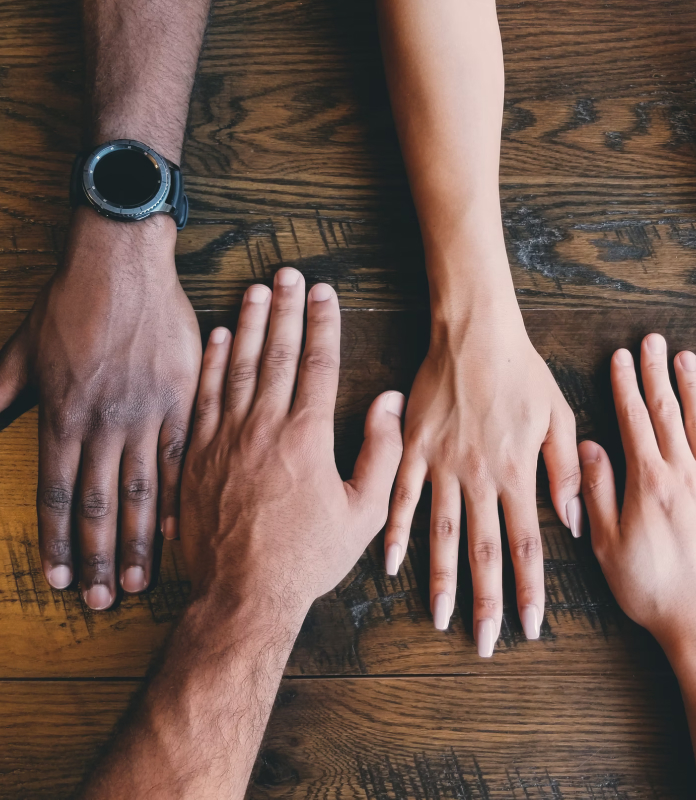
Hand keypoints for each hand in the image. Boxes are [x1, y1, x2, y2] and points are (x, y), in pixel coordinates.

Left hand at [0, 208, 201, 607]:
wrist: (123, 265)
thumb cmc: (71, 304)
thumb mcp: (21, 349)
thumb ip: (0, 394)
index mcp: (62, 414)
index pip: (59, 494)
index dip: (59, 541)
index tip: (61, 581)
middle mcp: (103, 424)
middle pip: (101, 504)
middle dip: (98, 557)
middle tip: (102, 602)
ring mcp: (145, 413)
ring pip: (141, 490)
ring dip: (139, 541)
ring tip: (138, 581)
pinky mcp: (180, 400)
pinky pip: (179, 458)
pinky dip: (176, 497)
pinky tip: (176, 531)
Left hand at [179, 267, 404, 614]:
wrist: (243, 594)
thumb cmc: (307, 557)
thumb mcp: (363, 513)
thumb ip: (381, 452)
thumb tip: (388, 401)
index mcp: (307, 437)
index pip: (317, 364)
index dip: (323, 323)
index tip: (326, 293)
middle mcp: (264, 427)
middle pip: (277, 353)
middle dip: (286, 308)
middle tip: (289, 274)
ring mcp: (225, 438)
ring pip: (239, 366)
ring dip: (249, 323)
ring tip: (257, 289)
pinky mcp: (197, 454)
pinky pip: (205, 396)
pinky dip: (212, 362)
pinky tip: (220, 336)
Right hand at [384, 301, 580, 656]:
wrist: (473, 334)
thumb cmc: (521, 371)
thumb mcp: (558, 415)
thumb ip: (565, 472)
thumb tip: (572, 522)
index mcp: (516, 472)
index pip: (526, 545)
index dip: (529, 590)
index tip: (528, 626)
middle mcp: (478, 477)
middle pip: (483, 550)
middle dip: (486, 601)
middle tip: (484, 643)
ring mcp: (441, 464)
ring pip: (440, 533)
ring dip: (441, 579)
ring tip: (441, 617)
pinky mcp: (413, 448)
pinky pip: (402, 496)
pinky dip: (396, 531)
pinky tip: (391, 564)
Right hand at [579, 334, 695, 665]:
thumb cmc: (652, 589)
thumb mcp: (607, 545)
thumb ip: (597, 492)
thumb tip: (588, 448)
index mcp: (649, 483)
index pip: (634, 421)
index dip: (626, 386)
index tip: (621, 358)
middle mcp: (685, 475)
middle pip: (669, 412)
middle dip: (658, 374)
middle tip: (654, 341)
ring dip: (693, 387)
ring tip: (686, 357)